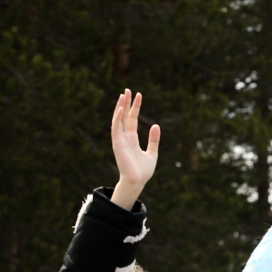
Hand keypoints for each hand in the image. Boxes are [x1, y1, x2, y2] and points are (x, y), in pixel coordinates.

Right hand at [110, 90, 159, 209]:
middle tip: (127, 89)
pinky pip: (116, 129)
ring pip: (119, 120)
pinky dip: (118, 118)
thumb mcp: (152, 152)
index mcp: (132, 138)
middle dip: (126, 103)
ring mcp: (120, 140)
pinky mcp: (117, 144)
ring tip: (123, 95)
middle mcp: (125, 137)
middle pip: (124, 116)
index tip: (138, 95)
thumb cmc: (143, 170)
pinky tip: (121, 109)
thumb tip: (156, 125)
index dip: (135, 107)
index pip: (132, 119)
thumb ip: (154, 139)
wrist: (138, 181)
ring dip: (120, 107)